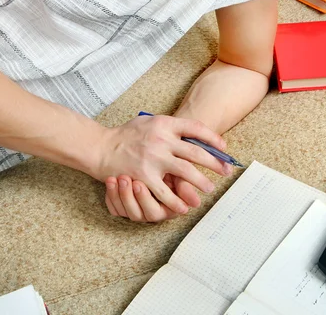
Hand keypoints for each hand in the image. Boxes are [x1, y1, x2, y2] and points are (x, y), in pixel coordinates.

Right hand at [93, 115, 230, 216]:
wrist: (101, 147)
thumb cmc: (125, 134)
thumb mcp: (148, 121)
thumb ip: (169, 125)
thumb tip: (192, 132)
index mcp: (164, 123)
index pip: (195, 128)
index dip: (212, 138)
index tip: (223, 147)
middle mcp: (161, 140)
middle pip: (196, 152)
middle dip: (214, 163)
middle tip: (225, 171)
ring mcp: (153, 159)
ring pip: (186, 173)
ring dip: (201, 182)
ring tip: (209, 189)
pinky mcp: (144, 177)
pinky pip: (166, 192)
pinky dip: (178, 200)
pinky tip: (185, 205)